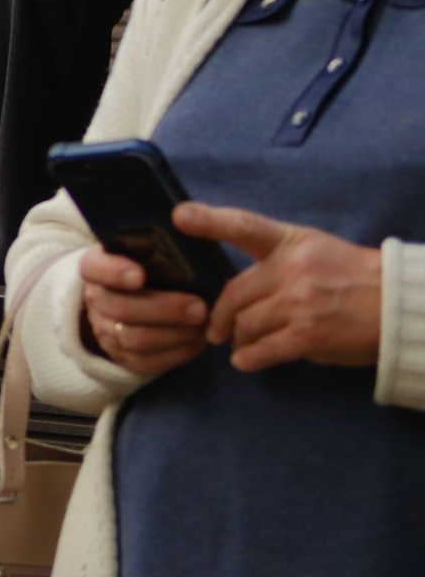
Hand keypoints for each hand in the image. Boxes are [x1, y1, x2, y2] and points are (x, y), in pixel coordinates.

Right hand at [78, 245, 208, 375]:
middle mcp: (95, 299)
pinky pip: (146, 362)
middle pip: (120, 308)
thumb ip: (160, 246)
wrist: (128, 302)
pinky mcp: (123, 357)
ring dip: (174, 333)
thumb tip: (194, 232)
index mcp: (97, 267)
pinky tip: (197, 341)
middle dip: (163, 309)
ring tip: (204, 325)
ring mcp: (106, 331)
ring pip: (134, 338)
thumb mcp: (146, 250)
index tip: (140, 275)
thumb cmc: (148, 268)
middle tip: (199, 307)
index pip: (95, 267)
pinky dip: (176, 352)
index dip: (114, 272)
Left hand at [186, 203, 382, 370]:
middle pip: (232, 293)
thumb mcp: (312, 248)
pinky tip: (245, 360)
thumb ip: (273, 256)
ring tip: (238, 342)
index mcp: (290, 242)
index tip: (180, 216)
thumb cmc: (350, 275)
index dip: (209, 221)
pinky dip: (249, 358)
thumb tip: (234, 281)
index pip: (244, 226)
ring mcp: (298, 304)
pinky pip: (263, 350)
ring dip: (236, 337)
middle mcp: (291, 270)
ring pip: (244, 323)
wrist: (396, 304)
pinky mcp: (307, 336)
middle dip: (218, 316)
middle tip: (214, 329)